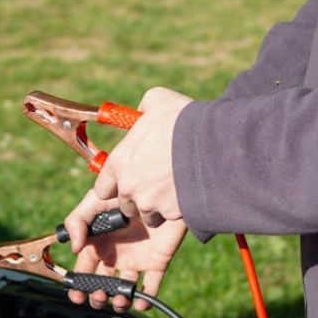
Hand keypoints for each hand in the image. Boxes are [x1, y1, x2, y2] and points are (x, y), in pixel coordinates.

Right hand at [63, 189, 187, 311]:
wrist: (160, 187)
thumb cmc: (125, 190)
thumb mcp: (95, 200)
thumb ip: (77, 221)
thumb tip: (74, 248)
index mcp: (98, 243)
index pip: (84, 270)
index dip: (79, 285)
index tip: (77, 295)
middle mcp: (115, 255)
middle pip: (102, 284)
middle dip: (98, 296)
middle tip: (100, 296)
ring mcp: (136, 260)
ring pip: (124, 289)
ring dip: (119, 301)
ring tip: (120, 299)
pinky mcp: (157, 262)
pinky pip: (151, 286)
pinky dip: (146, 299)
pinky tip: (140, 301)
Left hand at [94, 87, 193, 224]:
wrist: (215, 143)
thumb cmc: (183, 119)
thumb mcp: (157, 101)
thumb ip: (143, 110)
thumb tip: (141, 114)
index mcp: (120, 162)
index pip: (102, 188)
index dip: (114, 185)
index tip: (126, 180)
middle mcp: (130, 187)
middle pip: (125, 204)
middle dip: (137, 197)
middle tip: (154, 183)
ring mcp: (150, 203)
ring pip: (148, 215)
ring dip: (156, 207)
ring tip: (173, 189)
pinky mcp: (172, 213)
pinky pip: (170, 217)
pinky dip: (177, 209)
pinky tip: (188, 193)